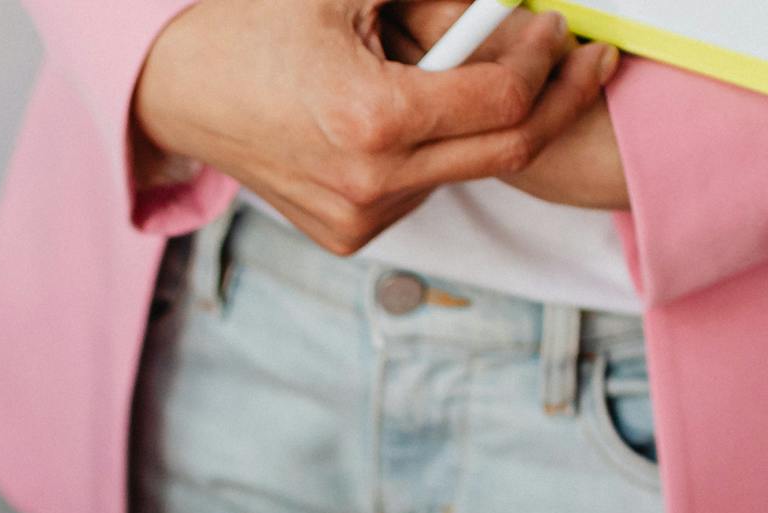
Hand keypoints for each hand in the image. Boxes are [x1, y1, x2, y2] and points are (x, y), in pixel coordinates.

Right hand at [134, 0, 613, 256]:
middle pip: (509, 149)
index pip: (505, 98)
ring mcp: (360, 218)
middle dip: (558, 99)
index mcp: (373, 117)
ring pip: (466, 169)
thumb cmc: (259, 25)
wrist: (183, 90)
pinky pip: (423, 188)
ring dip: (484, 121)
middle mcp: (370, 182)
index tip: (557, 29)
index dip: (548, 57)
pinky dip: (435, 149)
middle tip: (585, 62)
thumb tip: (507, 4)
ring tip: (463, 73)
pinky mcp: (349, 235)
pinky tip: (408, 117)